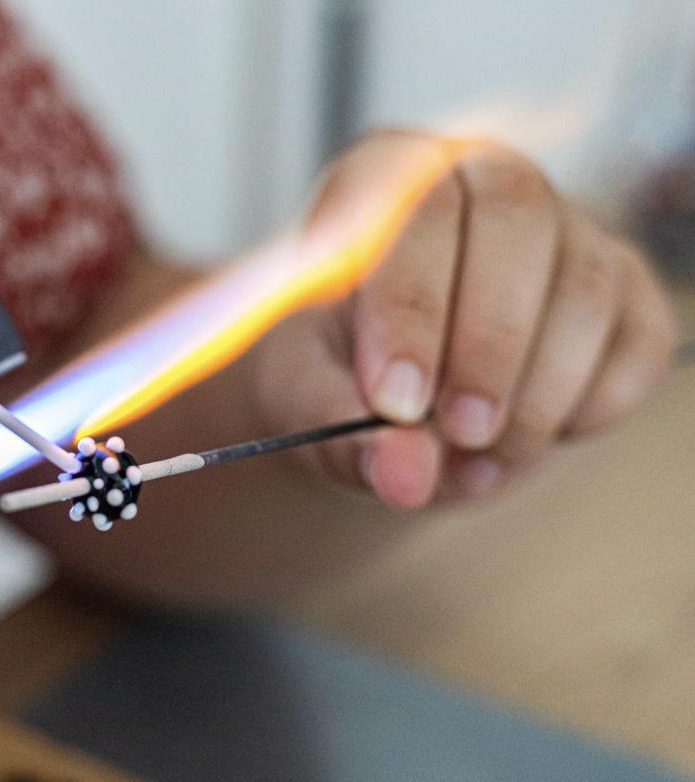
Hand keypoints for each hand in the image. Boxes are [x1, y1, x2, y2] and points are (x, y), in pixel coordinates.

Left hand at [253, 130, 678, 508]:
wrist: (385, 399)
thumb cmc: (333, 372)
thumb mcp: (308, 398)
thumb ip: (342, 427)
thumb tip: (405, 474)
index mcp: (388, 172)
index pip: (418, 204)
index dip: (414, 305)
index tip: (394, 401)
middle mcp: (485, 178)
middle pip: (517, 219)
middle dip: (490, 343)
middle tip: (458, 434)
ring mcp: (566, 228)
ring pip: (585, 286)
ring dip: (537, 394)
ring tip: (474, 463)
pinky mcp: (624, 290)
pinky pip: (636, 342)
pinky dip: (586, 409)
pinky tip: (518, 445)